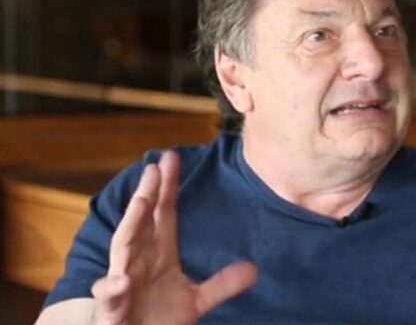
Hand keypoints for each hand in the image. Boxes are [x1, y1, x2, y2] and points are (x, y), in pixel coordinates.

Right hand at [91, 151, 257, 324]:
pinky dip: (112, 288)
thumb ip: (222, 284)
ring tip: (142, 200)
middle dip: (148, 194)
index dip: (168, 187)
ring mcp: (123, 283)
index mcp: (158, 255)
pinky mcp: (111, 310)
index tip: (171, 158)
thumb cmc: (157, 318)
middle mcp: (138, 262)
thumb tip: (253, 269)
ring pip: (122, 248)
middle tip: (155, 168)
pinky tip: (122, 281)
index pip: (163, 214)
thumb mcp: (196, 300)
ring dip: (131, 224)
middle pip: (142, 221)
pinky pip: (109, 296)